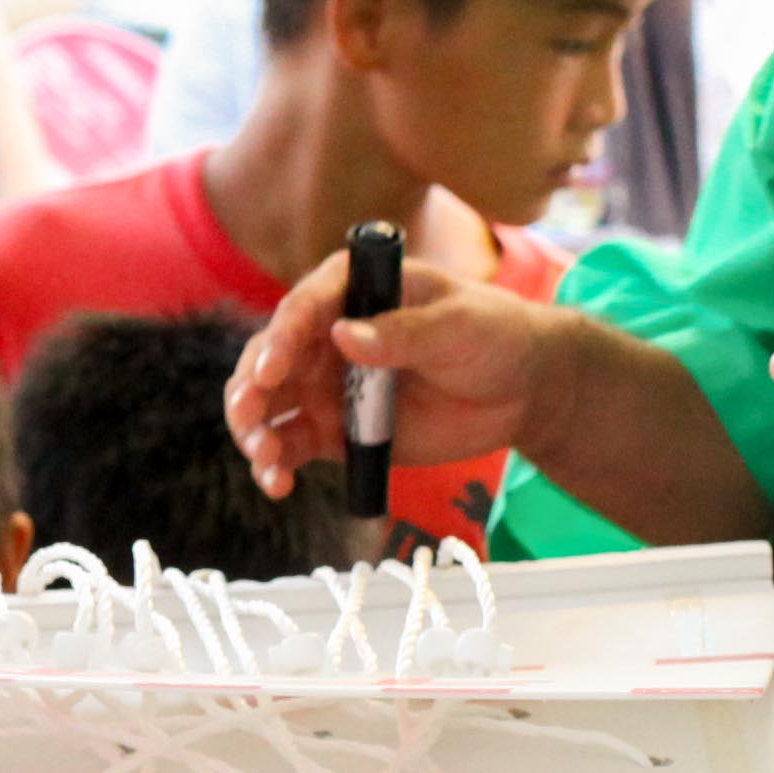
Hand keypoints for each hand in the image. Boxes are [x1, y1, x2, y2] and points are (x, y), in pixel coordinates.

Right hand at [233, 258, 556, 493]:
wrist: (523, 391)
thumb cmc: (495, 335)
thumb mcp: (458, 326)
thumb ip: (404, 333)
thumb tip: (345, 336)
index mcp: (353, 290)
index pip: (303, 308)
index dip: (280, 337)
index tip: (273, 370)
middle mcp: (327, 335)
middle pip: (269, 358)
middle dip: (250, 388)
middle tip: (251, 417)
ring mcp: (329, 386)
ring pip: (270, 405)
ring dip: (254, 429)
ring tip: (266, 457)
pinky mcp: (337, 432)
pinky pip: (292, 447)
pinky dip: (276, 464)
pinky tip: (277, 482)